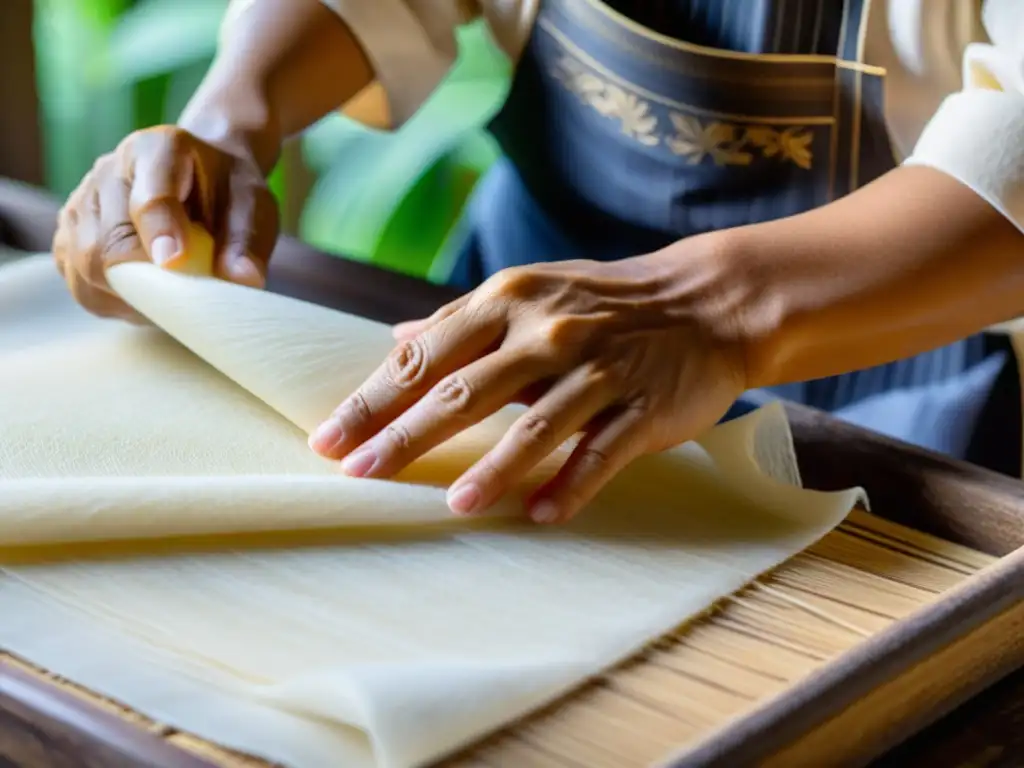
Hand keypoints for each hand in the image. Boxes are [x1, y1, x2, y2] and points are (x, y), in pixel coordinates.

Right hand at [53, 126, 277, 320]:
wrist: (201, 176)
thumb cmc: (227, 193)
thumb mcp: (253, 206)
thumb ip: (247, 241)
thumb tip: (242, 281)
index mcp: (158, 151)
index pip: (149, 198)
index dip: (160, 233)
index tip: (174, 263)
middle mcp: (108, 171)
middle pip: (106, 241)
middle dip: (144, 281)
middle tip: (185, 301)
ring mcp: (81, 202)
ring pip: (85, 267)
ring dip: (127, 296)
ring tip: (169, 297)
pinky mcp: (69, 234)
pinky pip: (79, 282)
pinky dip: (111, 301)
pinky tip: (143, 297)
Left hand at [309, 253, 748, 523]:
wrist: (707, 301)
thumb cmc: (604, 301)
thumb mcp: (529, 293)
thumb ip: (463, 321)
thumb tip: (395, 341)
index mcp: (509, 301)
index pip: (426, 355)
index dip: (373, 399)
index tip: (330, 439)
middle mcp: (547, 331)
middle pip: (465, 390)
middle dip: (405, 435)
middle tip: (360, 475)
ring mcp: (599, 368)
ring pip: (535, 425)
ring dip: (493, 468)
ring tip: (454, 504)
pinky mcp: (643, 404)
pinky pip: (602, 451)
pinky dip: (571, 484)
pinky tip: (541, 515)